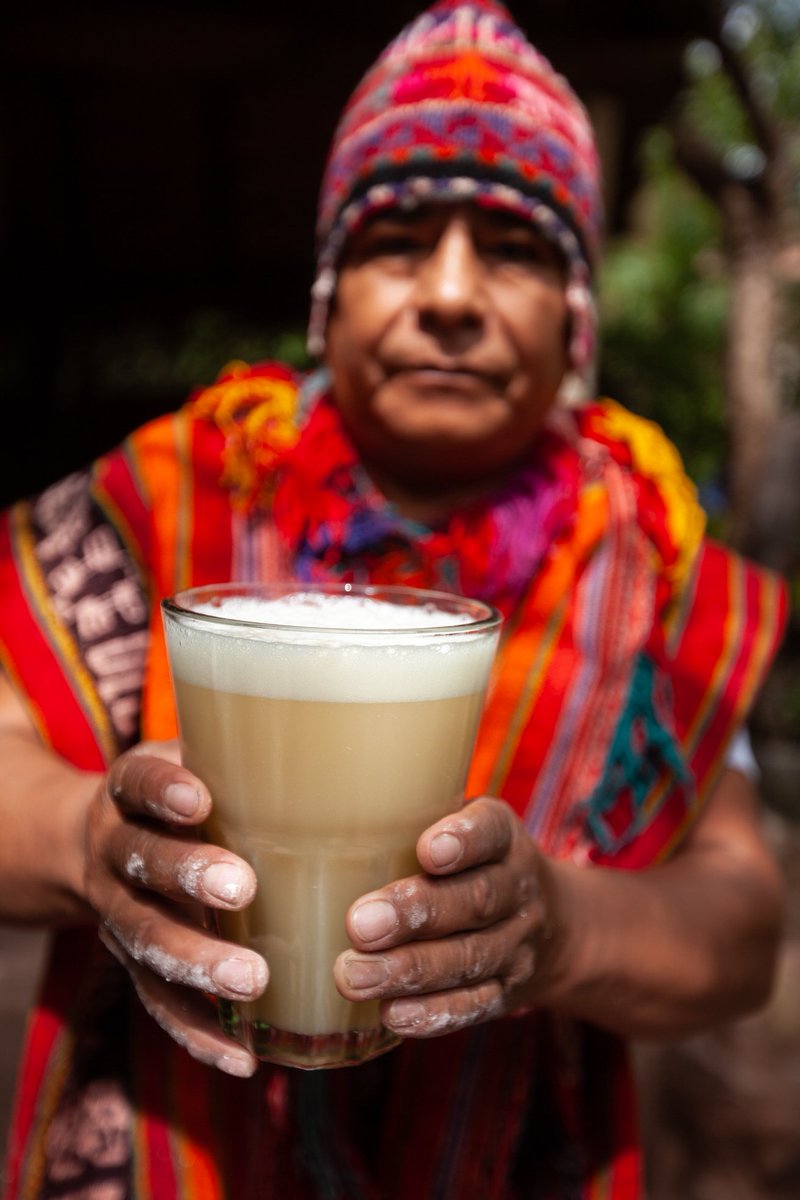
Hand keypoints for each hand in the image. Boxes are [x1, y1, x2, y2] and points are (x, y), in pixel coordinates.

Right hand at [82, 741, 265, 1076]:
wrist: (97, 843)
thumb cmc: (186, 794)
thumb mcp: (201, 760)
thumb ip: (254, 761)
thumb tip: (363, 755)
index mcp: (131, 791)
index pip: (139, 782)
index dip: (166, 792)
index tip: (202, 799)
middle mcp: (114, 850)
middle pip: (142, 863)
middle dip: (190, 878)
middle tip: (241, 890)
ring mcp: (116, 911)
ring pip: (145, 938)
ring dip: (197, 962)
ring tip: (252, 981)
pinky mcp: (131, 964)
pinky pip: (157, 1002)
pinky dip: (196, 1032)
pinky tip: (240, 1056)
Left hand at [333, 797, 552, 1036]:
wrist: (559, 927)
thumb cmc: (474, 862)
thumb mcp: (463, 824)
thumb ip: (412, 814)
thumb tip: (315, 804)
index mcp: (505, 839)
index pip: (492, 832)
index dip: (464, 840)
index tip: (428, 850)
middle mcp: (519, 890)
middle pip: (476, 901)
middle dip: (416, 913)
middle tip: (359, 925)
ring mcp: (517, 946)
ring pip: (469, 959)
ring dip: (410, 970)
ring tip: (352, 976)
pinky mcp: (508, 993)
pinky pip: (475, 1006)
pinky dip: (433, 1014)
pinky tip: (391, 1014)